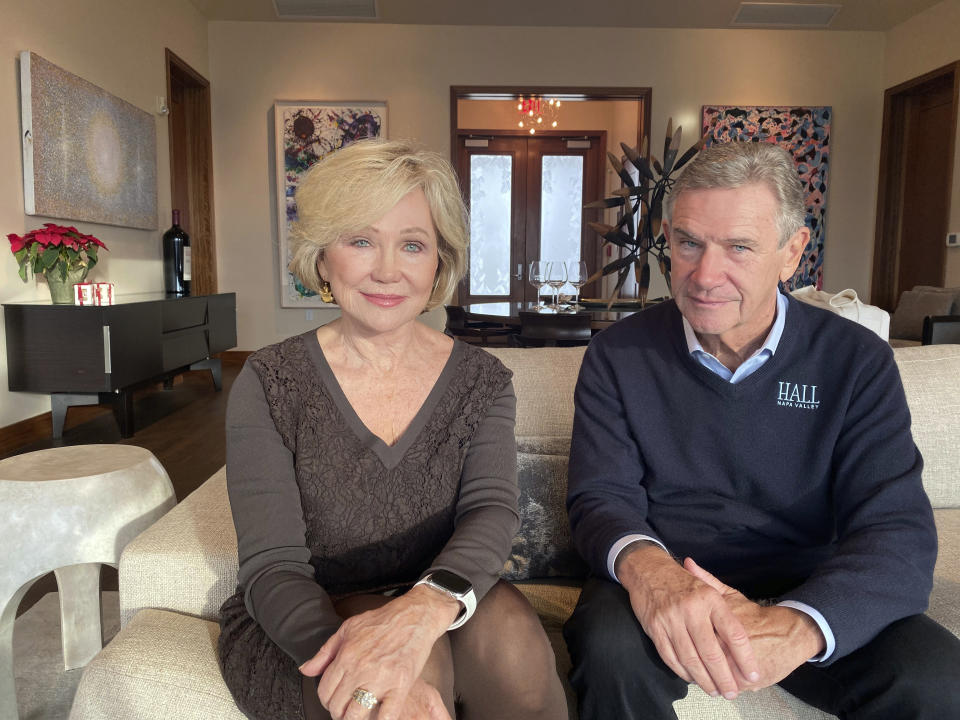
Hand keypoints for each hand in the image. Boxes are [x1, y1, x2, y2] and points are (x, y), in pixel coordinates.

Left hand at [299, 585, 459, 719]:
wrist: (414, 616)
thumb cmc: (382, 620)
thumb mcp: (348, 629)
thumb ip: (324, 652)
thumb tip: (306, 669)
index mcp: (346, 656)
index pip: (325, 691)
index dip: (326, 700)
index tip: (333, 700)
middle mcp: (360, 669)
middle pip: (338, 706)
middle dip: (338, 712)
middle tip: (345, 709)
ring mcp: (381, 679)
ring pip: (357, 715)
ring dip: (354, 719)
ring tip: (359, 714)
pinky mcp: (401, 685)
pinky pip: (387, 715)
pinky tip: (379, 716)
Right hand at [617, 544, 758, 698]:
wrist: (648, 570)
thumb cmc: (683, 582)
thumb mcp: (708, 587)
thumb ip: (725, 611)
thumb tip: (747, 643)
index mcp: (710, 598)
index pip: (733, 633)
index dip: (745, 657)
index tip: (753, 674)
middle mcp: (691, 608)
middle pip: (711, 652)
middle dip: (723, 677)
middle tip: (732, 692)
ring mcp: (670, 619)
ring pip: (690, 658)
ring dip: (703, 679)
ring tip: (714, 690)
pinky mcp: (654, 627)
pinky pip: (670, 656)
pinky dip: (682, 671)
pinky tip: (692, 678)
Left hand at [684, 557, 825, 690]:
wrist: (788, 633)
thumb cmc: (754, 615)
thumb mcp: (729, 596)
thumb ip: (706, 581)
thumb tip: (688, 562)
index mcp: (717, 623)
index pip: (689, 637)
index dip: (681, 640)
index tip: (679, 638)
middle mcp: (726, 645)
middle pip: (697, 659)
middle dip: (689, 662)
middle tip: (688, 661)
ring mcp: (736, 665)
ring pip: (710, 677)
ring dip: (704, 678)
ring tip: (701, 674)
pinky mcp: (748, 680)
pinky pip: (726, 686)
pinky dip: (721, 686)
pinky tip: (718, 682)